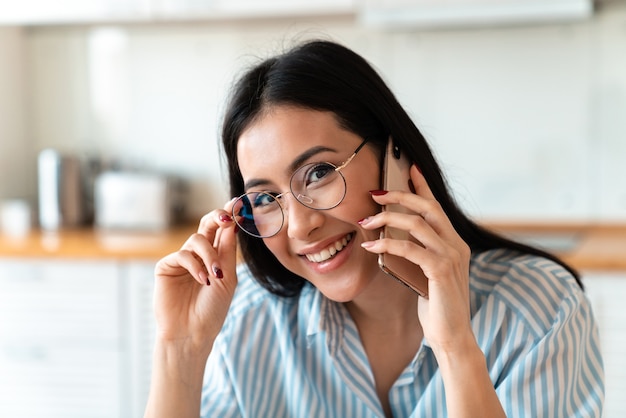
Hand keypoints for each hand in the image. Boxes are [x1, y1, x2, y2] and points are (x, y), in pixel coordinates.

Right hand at [153, 202, 238, 353]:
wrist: (193, 333)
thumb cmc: (212, 309)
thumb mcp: (227, 278)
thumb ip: (227, 250)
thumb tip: (233, 222)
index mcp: (216, 256)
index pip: (223, 230)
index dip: (230, 215)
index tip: (240, 205)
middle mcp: (198, 254)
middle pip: (207, 225)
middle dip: (218, 217)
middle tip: (227, 217)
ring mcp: (182, 259)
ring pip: (197, 239)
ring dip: (209, 255)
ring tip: (215, 276)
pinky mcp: (167, 266)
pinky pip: (183, 255)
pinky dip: (196, 266)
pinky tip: (203, 280)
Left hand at [359, 165, 473, 353]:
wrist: (452, 337)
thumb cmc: (435, 306)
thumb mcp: (426, 273)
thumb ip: (418, 253)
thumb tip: (390, 235)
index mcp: (455, 243)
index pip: (437, 207)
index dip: (423, 185)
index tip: (408, 168)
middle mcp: (457, 245)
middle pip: (428, 207)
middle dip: (401, 195)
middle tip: (376, 192)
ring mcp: (452, 257)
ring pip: (418, 224)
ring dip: (388, 218)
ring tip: (365, 221)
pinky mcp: (442, 271)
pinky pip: (411, 248)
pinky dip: (388, 243)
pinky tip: (371, 245)